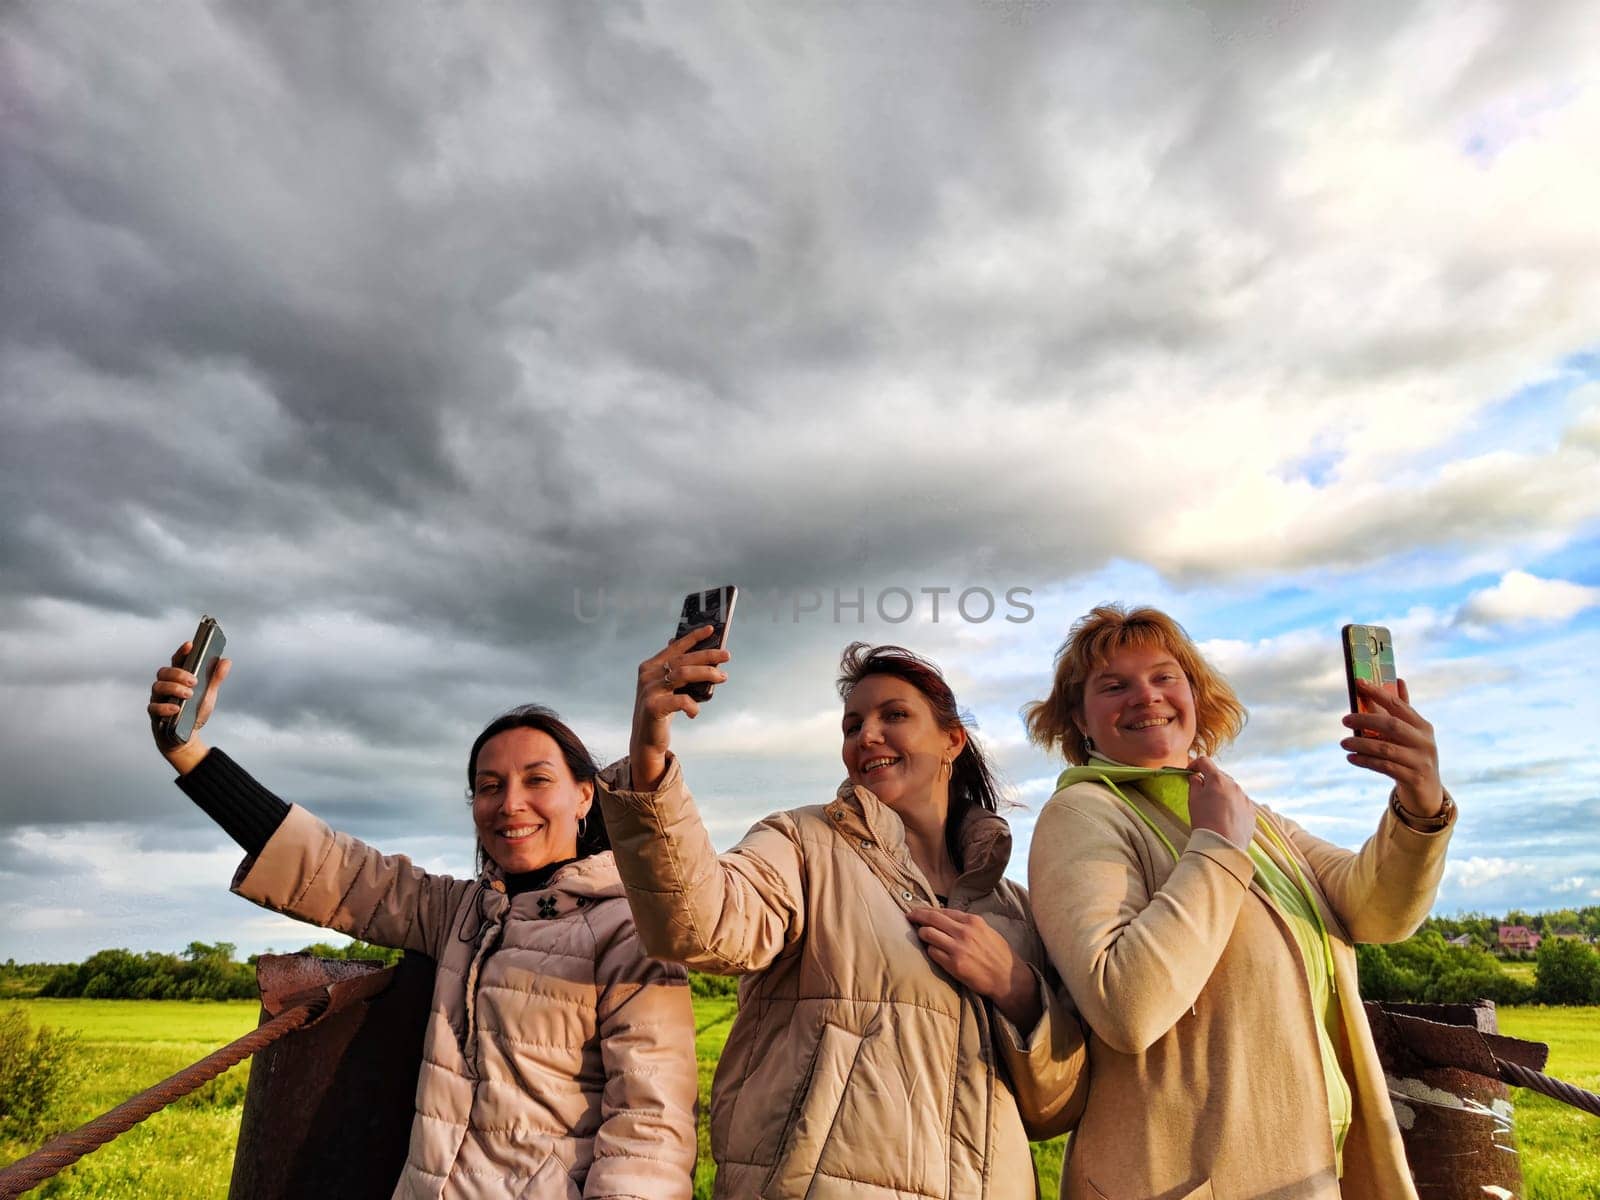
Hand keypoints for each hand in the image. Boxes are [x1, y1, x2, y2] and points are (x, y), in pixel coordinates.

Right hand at [147, 641, 231, 774]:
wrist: (185, 737)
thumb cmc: (194, 712)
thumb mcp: (208, 694)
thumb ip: (215, 678)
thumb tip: (226, 661)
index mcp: (178, 678)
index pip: (177, 660)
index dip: (182, 652)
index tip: (190, 645)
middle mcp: (165, 685)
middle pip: (164, 672)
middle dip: (179, 674)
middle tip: (194, 681)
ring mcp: (158, 699)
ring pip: (158, 686)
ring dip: (174, 688)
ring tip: (189, 695)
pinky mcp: (155, 714)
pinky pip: (154, 707)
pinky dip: (165, 707)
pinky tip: (176, 708)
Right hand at [628, 626, 729, 789]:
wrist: (646, 740)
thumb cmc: (662, 710)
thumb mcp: (669, 688)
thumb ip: (678, 671)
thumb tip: (701, 653)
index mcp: (650, 667)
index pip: (675, 647)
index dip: (693, 637)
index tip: (712, 629)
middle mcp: (648, 675)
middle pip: (683, 660)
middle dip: (707, 655)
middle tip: (726, 656)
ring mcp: (649, 690)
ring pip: (683, 674)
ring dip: (706, 674)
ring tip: (722, 677)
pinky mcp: (652, 707)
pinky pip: (679, 700)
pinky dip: (692, 705)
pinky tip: (695, 711)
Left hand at [907, 906, 1040, 1029]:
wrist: (1008, 979)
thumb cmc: (999, 955)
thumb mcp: (987, 931)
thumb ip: (967, 924)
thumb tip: (946, 919)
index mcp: (973, 921)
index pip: (942, 910)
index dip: (927, 910)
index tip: (918, 911)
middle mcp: (964, 932)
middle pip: (931, 918)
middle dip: (917, 916)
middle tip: (909, 917)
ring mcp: (958, 948)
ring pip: (928, 934)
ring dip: (922, 935)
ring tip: (922, 937)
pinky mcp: (954, 964)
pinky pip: (932, 953)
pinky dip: (931, 951)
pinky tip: (934, 953)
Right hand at [1187, 756, 1255, 848]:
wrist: (1222, 846)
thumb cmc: (1204, 821)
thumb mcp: (1193, 801)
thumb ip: (1194, 784)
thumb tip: (1196, 777)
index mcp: (1217, 779)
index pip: (1205, 762)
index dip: (1195, 764)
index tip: (1190, 772)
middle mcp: (1234, 785)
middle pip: (1219, 776)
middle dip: (1210, 781)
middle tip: (1201, 793)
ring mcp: (1245, 797)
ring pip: (1231, 789)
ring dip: (1223, 793)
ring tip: (1215, 808)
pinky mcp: (1252, 811)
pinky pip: (1240, 802)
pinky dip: (1233, 804)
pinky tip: (1226, 817)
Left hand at [1341, 678, 1443, 817]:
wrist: (1427, 790)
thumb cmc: (1412, 755)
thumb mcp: (1410, 734)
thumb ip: (1401, 710)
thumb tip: (1398, 680)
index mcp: (1422, 726)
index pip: (1398, 704)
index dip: (1378, 693)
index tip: (1358, 683)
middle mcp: (1424, 741)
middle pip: (1391, 725)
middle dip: (1365, 719)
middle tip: (1344, 719)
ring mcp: (1421, 760)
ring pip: (1385, 748)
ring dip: (1361, 744)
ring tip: (1343, 743)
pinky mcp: (1414, 778)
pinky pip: (1384, 767)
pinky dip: (1365, 761)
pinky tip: (1351, 758)